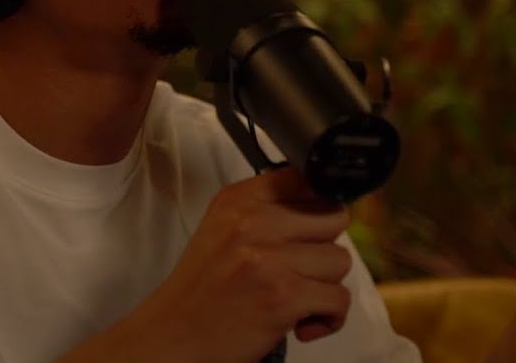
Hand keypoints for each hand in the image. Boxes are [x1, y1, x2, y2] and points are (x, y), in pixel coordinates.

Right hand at [116, 167, 352, 362]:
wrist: (174, 337)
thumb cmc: (201, 291)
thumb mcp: (222, 230)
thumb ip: (265, 211)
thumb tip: (322, 204)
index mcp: (239, 199)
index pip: (306, 179)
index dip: (320, 207)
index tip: (314, 230)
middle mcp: (253, 221)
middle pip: (333, 218)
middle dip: (324, 248)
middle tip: (301, 269)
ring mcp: (269, 257)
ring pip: (340, 261)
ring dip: (325, 286)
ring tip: (296, 298)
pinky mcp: (284, 295)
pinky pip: (339, 300)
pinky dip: (328, 318)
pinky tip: (301, 323)